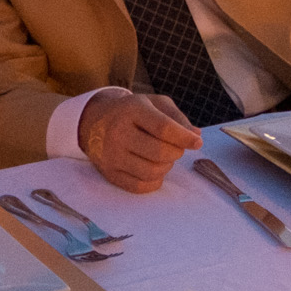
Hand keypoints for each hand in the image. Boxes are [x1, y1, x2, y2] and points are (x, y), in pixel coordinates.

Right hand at [77, 91, 201, 193]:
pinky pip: (140, 186)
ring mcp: (112, 155)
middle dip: (176, 152)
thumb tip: (195, 135)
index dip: (185, 138)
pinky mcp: (109, 173)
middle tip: (176, 147)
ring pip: (152, 171)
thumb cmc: (132, 112)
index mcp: (132, 110)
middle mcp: (118, 132)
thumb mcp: (154, 103)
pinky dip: (154, 180)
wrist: (94, 121)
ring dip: (166, 166)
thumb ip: (177, 117)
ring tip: (163, 157)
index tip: (197, 143)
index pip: (164, 128)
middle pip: (160, 152)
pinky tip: (154, 169)